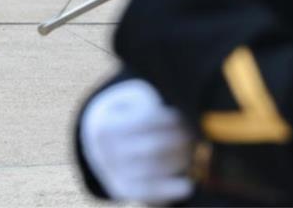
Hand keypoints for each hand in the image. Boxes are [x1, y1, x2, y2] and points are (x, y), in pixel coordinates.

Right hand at [81, 79, 194, 203]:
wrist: (100, 143)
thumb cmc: (124, 115)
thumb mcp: (129, 99)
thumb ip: (148, 102)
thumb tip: (173, 117)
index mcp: (106, 126)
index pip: (145, 122)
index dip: (169, 119)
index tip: (181, 117)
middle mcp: (106, 152)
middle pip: (153, 148)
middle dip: (179, 141)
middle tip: (192, 135)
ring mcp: (114, 173)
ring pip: (155, 170)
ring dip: (180, 160)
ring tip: (191, 151)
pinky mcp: (124, 189)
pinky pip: (150, 193)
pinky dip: (171, 190)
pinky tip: (188, 185)